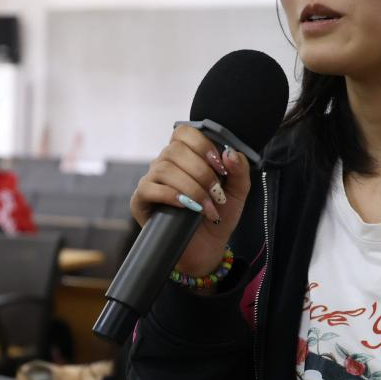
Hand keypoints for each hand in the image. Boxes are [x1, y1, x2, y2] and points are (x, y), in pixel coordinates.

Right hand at [131, 125, 250, 276]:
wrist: (207, 247)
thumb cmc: (219, 215)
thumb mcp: (238, 192)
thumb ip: (239, 169)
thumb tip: (229, 152)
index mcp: (185, 155)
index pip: (184, 132)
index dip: (202, 144)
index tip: (220, 165)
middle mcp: (165, 163)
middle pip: (175, 150)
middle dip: (201, 172)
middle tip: (217, 193)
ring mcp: (151, 181)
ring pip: (164, 169)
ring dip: (191, 188)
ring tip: (207, 207)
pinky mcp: (140, 200)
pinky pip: (149, 188)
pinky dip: (171, 196)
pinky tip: (187, 207)